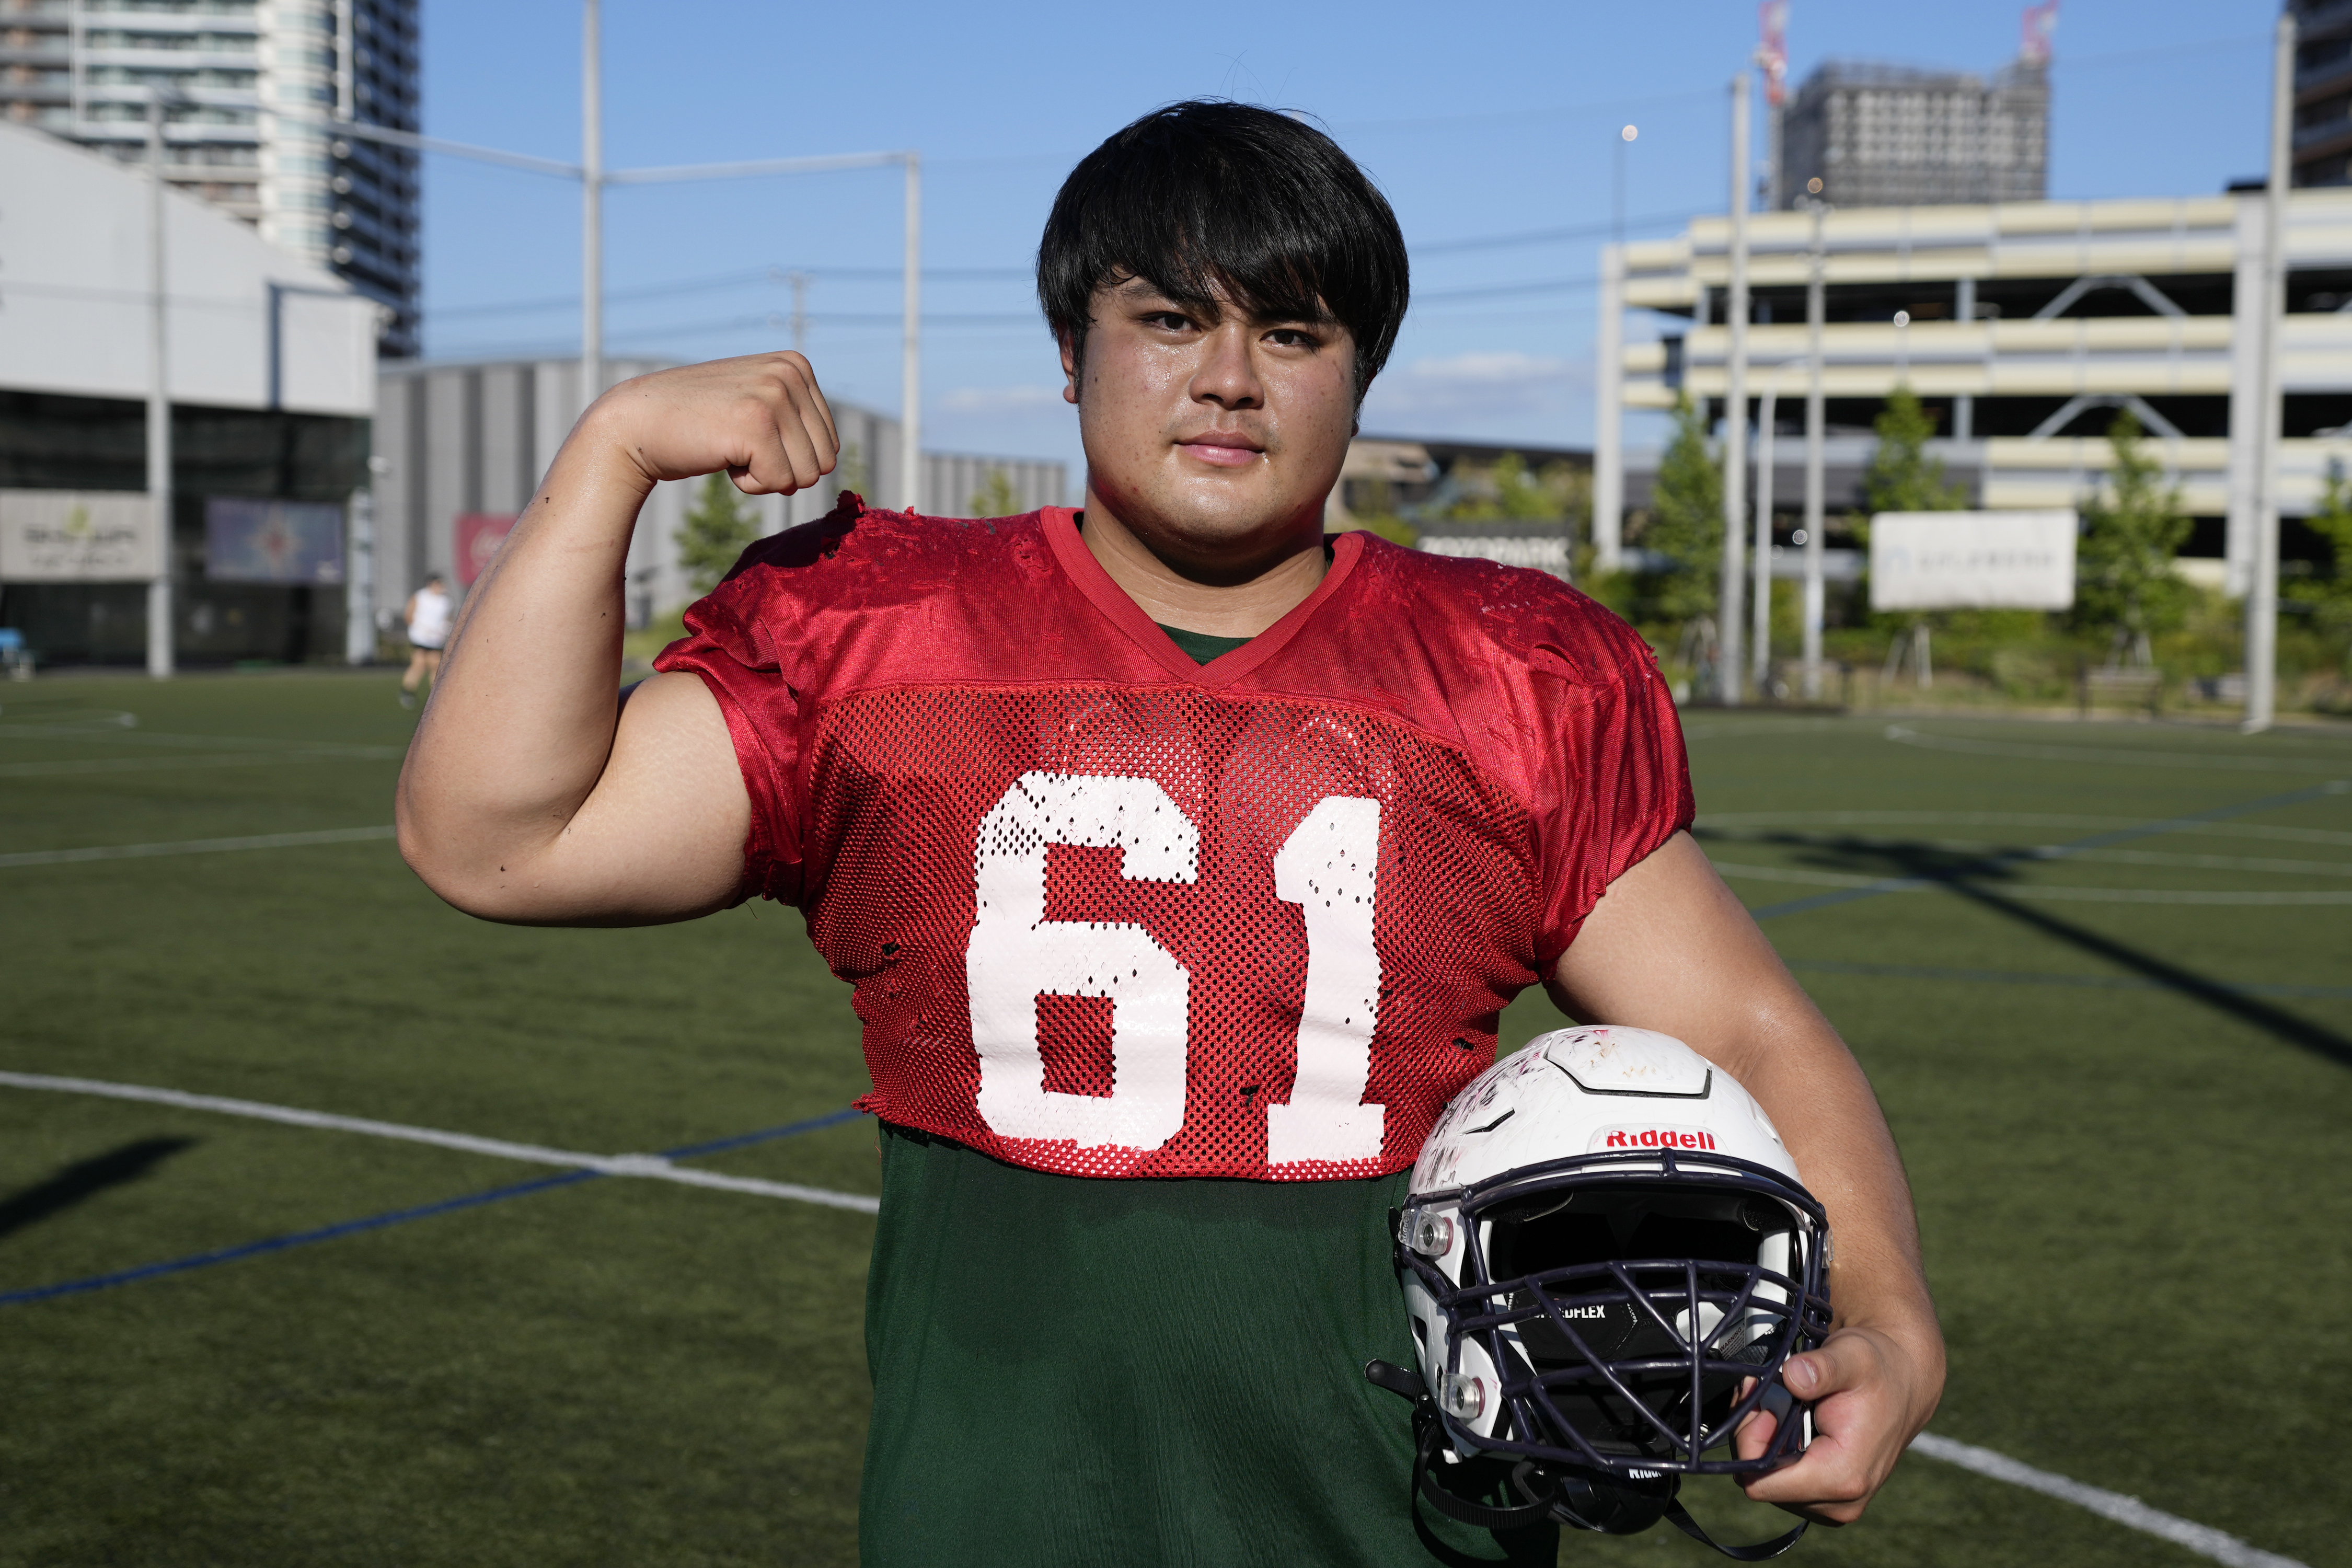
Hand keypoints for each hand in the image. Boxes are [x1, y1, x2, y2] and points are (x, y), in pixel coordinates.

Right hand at [584, 351, 839, 495]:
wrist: (637, 424)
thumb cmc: (697, 424)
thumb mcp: (756, 403)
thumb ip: (795, 420)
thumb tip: (832, 463)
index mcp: (797, 365)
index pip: (829, 445)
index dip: (789, 457)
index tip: (748, 434)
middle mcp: (790, 373)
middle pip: (824, 462)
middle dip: (782, 469)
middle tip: (739, 445)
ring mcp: (774, 395)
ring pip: (806, 476)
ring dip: (765, 476)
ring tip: (729, 446)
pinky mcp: (757, 424)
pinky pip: (778, 483)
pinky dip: (748, 484)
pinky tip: (720, 455)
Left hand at [1733, 1319, 1945, 1524]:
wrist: (1902, 1382)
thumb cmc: (1878, 1369)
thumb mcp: (1852, 1356)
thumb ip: (1822, 1368)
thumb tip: (1792, 1376)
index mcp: (1843, 1478)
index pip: (1761, 1483)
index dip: (1751, 1440)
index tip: (1764, 1404)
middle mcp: (1838, 1503)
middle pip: (1760, 1482)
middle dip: (1754, 1435)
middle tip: (1766, 1394)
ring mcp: (1832, 1504)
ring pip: (1766, 1481)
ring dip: (1763, 1441)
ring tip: (1780, 1403)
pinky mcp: (1826, 1497)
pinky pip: (1780, 1480)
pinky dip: (1775, 1449)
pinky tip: (1787, 1420)